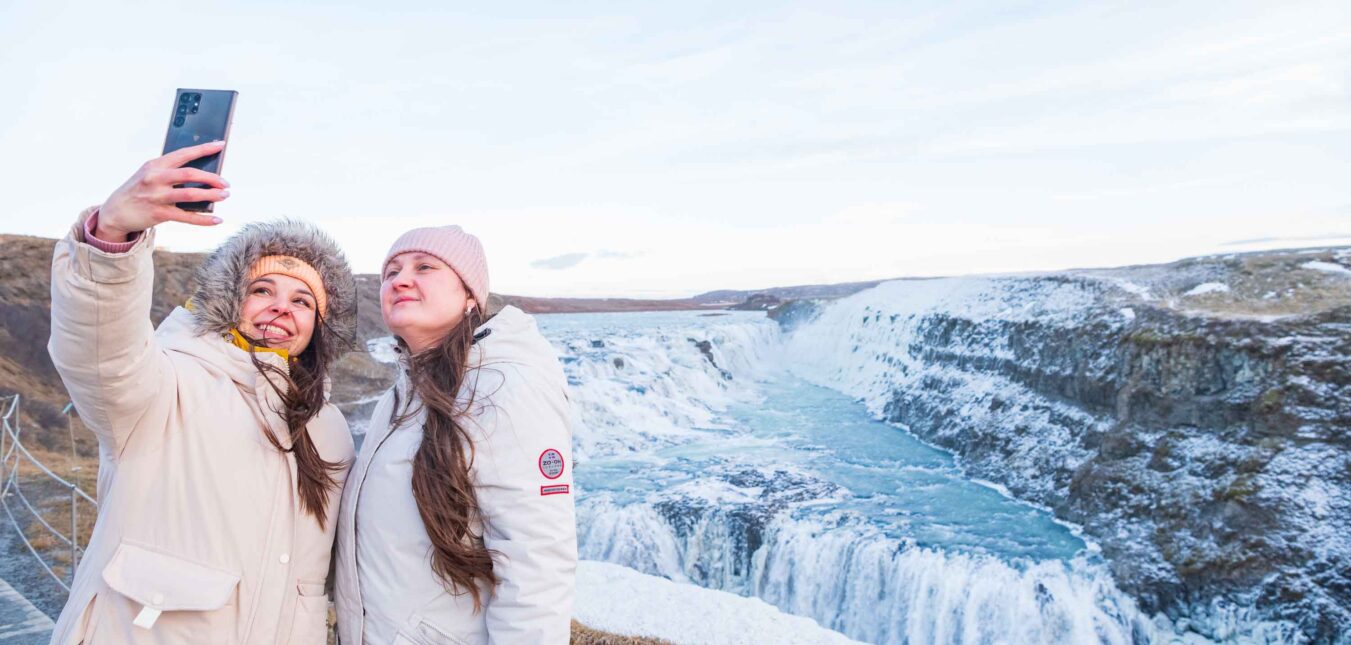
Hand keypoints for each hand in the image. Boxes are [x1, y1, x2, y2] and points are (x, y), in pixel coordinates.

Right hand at [95, 141, 230, 241]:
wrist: (115, 211)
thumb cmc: (139, 190)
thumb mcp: (150, 175)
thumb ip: (171, 172)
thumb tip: (203, 175)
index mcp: (155, 165)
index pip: (183, 153)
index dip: (204, 149)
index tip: (220, 145)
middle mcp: (155, 178)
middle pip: (190, 174)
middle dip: (212, 178)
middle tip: (226, 183)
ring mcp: (156, 196)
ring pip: (190, 194)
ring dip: (211, 195)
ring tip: (224, 195)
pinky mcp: (158, 213)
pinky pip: (186, 216)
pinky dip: (204, 219)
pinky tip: (217, 219)